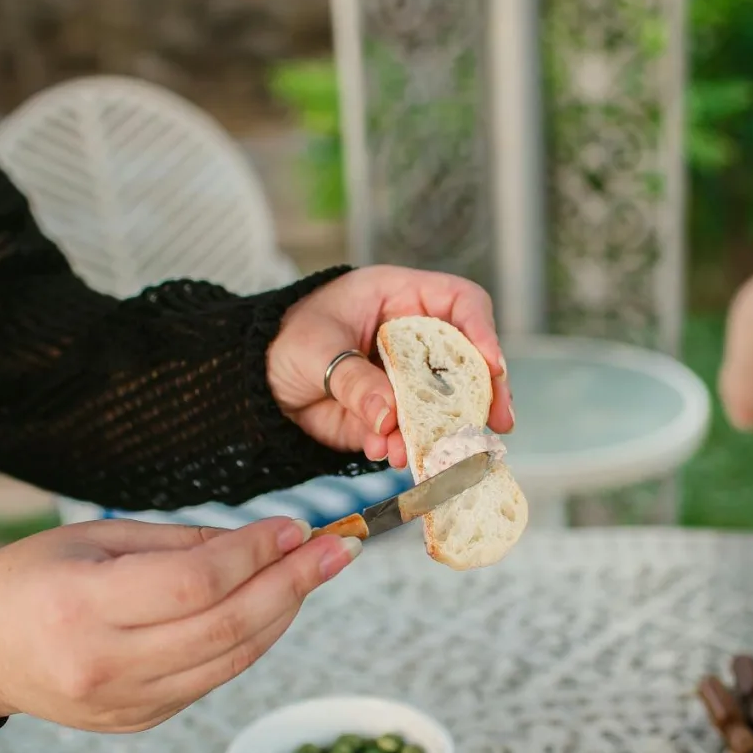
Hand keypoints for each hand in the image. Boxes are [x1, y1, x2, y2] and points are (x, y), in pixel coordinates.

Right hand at [0, 517, 359, 732]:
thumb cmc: (32, 578)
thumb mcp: (94, 540)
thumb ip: (181, 544)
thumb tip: (264, 544)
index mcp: (83, 607)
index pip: (194, 584)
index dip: (254, 556)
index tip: (296, 527)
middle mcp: (104, 664)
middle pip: (224, 628)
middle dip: (292, 585)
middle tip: (339, 549)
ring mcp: (122, 703)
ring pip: (229, 662)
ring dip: (282, 616)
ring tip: (316, 574)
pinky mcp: (136, 722)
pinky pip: (210, 681)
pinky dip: (249, 643)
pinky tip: (271, 608)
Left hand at [267, 265, 513, 469]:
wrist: (256, 383)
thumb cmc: (285, 340)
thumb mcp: (315, 349)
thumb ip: (354, 379)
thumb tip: (389, 417)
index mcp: (399, 298)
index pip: (460, 302)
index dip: (481, 330)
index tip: (492, 363)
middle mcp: (414, 338)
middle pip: (468, 359)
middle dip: (484, 392)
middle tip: (496, 421)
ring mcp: (407, 380)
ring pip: (446, 404)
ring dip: (442, 430)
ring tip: (425, 452)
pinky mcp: (393, 416)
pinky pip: (413, 433)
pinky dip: (405, 447)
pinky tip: (388, 455)